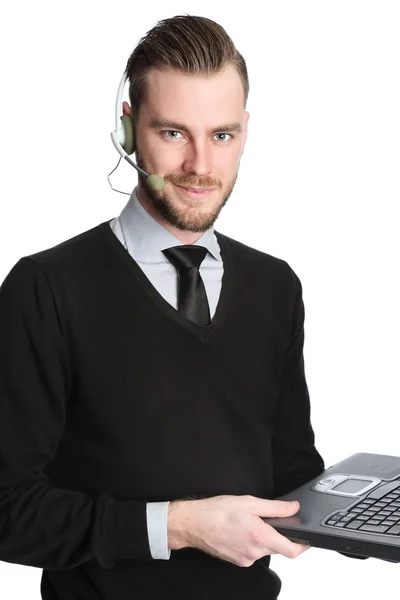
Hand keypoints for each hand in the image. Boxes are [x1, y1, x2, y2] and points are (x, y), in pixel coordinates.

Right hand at [168, 494, 308, 566]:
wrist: (194, 523)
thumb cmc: (216, 511)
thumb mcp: (250, 502)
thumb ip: (276, 507)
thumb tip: (293, 508)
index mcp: (260, 537)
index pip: (292, 550)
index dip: (303, 545)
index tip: (307, 539)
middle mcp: (254, 552)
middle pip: (278, 548)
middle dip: (277, 534)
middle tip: (267, 519)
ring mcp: (246, 559)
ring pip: (264, 550)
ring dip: (263, 537)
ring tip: (247, 522)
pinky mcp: (238, 561)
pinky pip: (252, 552)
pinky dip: (252, 542)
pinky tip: (240, 530)